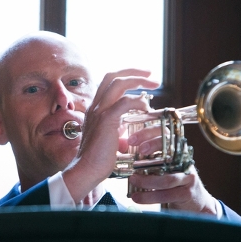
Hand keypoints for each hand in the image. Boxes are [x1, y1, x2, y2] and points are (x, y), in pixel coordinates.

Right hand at [62, 69, 158, 202]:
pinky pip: (125, 102)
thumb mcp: (109, 138)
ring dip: (138, 80)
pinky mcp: (106, 120)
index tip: (142, 79)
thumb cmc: (98, 159)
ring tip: (153, 84)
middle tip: (151, 76)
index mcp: (95, 109)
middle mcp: (95, 106)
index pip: (108, 83)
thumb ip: (118, 130)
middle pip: (112, 76)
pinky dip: (138, 102)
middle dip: (133, 72)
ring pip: (117, 83)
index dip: (125, 77)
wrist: (87, 170)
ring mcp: (99, 111)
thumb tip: (130, 131)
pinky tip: (146, 109)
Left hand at [126, 124, 219, 215]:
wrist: (195, 201)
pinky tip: (137, 197)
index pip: (165, 133)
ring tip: (133, 180)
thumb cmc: (172, 181)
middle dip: (152, 147)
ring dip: (146, 180)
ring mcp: (188, 177)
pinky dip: (149, 197)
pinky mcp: (187, 193)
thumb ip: (146, 157)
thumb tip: (122, 147)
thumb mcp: (162, 166)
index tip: (132, 140)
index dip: (148, 133)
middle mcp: (184, 160)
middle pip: (170, 149)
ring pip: (166, 178)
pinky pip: (166, 195)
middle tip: (137, 152)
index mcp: (175, 150)